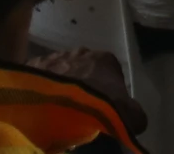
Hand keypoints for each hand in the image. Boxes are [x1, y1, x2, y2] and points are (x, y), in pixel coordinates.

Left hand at [30, 48, 148, 134]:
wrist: (56, 101)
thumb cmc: (97, 104)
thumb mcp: (126, 113)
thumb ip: (135, 115)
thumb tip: (138, 122)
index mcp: (105, 58)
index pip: (111, 72)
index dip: (109, 92)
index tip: (103, 109)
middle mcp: (81, 52)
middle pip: (85, 70)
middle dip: (84, 87)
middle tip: (81, 111)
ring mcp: (57, 55)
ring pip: (63, 72)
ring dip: (64, 87)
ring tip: (61, 110)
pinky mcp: (35, 64)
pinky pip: (43, 76)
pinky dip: (45, 88)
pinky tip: (45, 105)